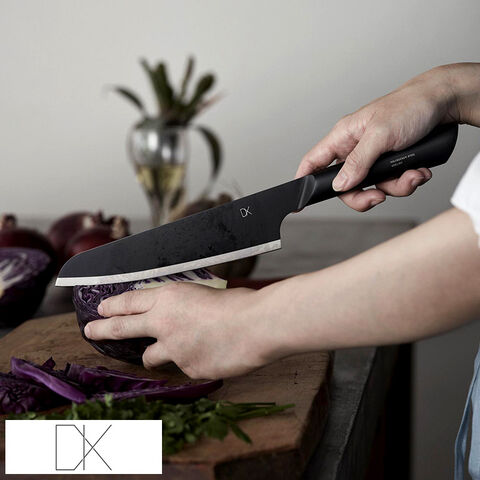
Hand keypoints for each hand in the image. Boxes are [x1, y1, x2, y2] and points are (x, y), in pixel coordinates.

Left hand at [84, 283, 268, 378]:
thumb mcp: (205, 294)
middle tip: (91, 331)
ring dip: (155, 354)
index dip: (113, 307)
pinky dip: (192, 361)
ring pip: (151, 356)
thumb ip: (185, 306)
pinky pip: (184, 367)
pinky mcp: (188, 369)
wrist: (256, 326)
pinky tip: (210, 353)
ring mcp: (174, 349)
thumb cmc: (239, 303)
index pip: (131, 302)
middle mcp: (164, 323)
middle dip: (103, 329)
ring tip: (168, 350)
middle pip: (124, 327)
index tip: (101, 311)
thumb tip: (182, 315)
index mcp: (169, 298)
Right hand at [296, 66, 458, 210]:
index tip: (300, 202)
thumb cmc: (410, 106)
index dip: (304, 181)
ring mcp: (373, 158)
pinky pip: (392, 184)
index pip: (314, 161)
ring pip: (373, 187)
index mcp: (344, 136)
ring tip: (412, 174)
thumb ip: (358, 161)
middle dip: (364, 195)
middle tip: (379, 196)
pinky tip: (418, 170)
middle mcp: (355, 149)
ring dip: (396, 186)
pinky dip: (407, 181)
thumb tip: (340, 185)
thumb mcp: (380, 134)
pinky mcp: (391, 163)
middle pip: (345, 186)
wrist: (445, 102)